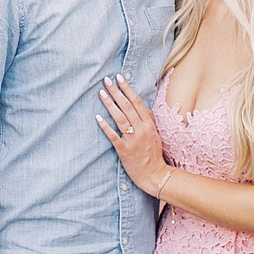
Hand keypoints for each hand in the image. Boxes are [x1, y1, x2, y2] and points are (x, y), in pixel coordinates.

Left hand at [97, 75, 171, 196]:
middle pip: (127, 107)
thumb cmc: (153, 155)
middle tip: (106, 80)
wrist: (155, 175)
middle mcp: (142, 130)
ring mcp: (133, 140)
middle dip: (116, 92)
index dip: (127, 89)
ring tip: (101, 93)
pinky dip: (106, 126)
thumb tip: (143, 107)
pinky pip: (113, 136)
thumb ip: (149, 121)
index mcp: (149, 124)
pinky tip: (98, 117)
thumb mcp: (155, 135)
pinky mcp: (125, 150)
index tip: (119, 77)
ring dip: (110, 104)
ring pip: (120, 118)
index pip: (137, 102)